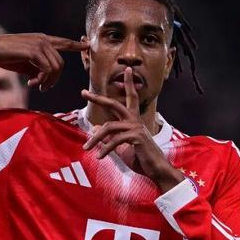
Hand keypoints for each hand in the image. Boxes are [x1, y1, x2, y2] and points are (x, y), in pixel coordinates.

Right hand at [0, 33, 87, 90]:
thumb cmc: (5, 56)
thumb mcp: (25, 64)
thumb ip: (37, 69)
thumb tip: (43, 80)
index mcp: (42, 40)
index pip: (63, 42)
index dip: (75, 45)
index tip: (87, 45)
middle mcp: (43, 40)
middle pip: (60, 64)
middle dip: (54, 80)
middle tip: (43, 88)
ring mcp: (40, 44)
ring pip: (56, 68)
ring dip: (47, 81)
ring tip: (36, 85)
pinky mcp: (35, 51)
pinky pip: (47, 70)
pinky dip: (41, 80)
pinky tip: (31, 83)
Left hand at [81, 67, 184, 192]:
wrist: (156, 170)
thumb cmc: (140, 158)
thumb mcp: (121, 147)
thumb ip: (109, 137)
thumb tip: (97, 127)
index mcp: (133, 120)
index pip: (131, 97)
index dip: (128, 84)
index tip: (127, 69)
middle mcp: (135, 120)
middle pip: (114, 104)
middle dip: (98, 98)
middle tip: (84, 92)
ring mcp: (136, 128)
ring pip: (109, 127)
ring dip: (95, 139)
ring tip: (86, 148)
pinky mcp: (136, 138)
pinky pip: (114, 141)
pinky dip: (105, 149)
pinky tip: (99, 157)